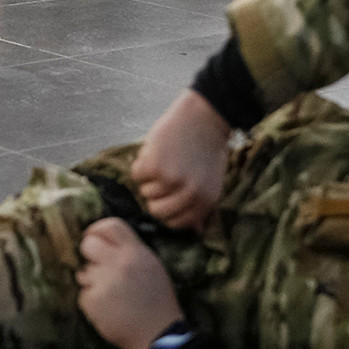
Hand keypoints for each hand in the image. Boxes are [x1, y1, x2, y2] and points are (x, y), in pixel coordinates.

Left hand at [76, 219, 184, 348]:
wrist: (157, 334)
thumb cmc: (157, 301)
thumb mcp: (152, 266)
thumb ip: (131, 251)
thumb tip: (106, 240)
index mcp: (136, 252)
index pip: (110, 226)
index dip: (97, 229)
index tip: (92, 236)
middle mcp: (118, 263)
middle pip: (89, 244)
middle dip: (89, 254)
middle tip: (97, 265)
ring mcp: (104, 282)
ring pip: (83, 272)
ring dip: (92, 281)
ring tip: (112, 295)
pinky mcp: (93, 301)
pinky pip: (83, 294)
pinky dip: (92, 301)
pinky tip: (108, 309)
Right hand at [131, 89, 229, 232]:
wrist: (205, 117)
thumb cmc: (207, 149)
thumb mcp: (211, 182)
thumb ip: (200, 207)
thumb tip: (195, 231)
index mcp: (204, 201)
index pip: (175, 223)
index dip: (167, 209)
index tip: (167, 196)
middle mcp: (189, 195)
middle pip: (156, 211)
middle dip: (155, 196)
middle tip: (163, 176)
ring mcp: (170, 181)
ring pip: (145, 192)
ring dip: (150, 177)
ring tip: (165, 158)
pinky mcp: (154, 166)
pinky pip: (136, 175)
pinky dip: (141, 163)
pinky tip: (156, 151)